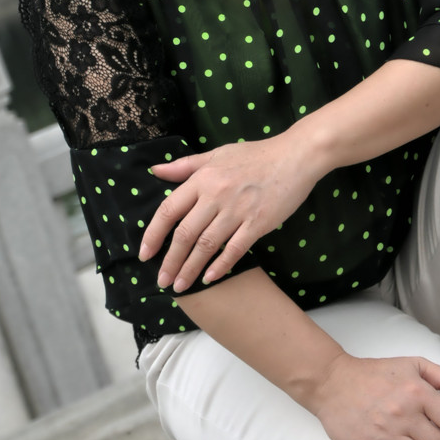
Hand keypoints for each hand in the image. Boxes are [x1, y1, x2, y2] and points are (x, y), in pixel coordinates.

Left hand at [140, 132, 319, 291]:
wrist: (295, 157)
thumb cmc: (256, 155)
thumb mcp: (217, 153)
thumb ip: (186, 165)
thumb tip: (155, 172)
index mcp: (204, 178)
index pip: (169, 210)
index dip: (154, 234)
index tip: (145, 254)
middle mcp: (217, 195)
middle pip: (185, 233)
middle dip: (170, 261)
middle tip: (162, 280)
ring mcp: (238, 210)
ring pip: (207, 245)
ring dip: (191, 268)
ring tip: (180, 286)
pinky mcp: (258, 223)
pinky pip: (235, 248)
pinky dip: (221, 265)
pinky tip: (210, 278)